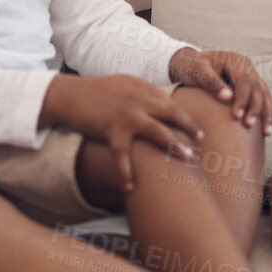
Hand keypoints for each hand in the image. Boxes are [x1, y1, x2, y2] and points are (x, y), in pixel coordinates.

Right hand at [39, 74, 202, 191]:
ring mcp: (126, 116)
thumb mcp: (125, 84)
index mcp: (143, 89)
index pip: (171, 102)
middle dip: (188, 127)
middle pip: (171, 113)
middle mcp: (138, 100)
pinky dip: (126, 172)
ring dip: (172, 145)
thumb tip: (164, 105)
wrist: (71, 95)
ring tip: (185, 157)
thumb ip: (145, 94)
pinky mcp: (111, 131)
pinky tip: (130, 187)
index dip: (186, 115)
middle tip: (201, 140)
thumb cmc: (98, 91)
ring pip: (156, 131)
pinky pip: (122, 156)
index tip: (199, 128)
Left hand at [167, 47, 271, 133]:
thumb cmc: (192, 67)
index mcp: (235, 60)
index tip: (236, 116)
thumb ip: (212, 82)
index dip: (242, 98)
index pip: (244, 80)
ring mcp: (250, 75)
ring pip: (264, 94)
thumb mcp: (198, 71)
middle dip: (255, 108)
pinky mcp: (250, 86)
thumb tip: (228, 97)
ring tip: (266, 132)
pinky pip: (263, 98)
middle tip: (248, 125)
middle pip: (257, 88)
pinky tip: (266, 128)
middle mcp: (246, 66)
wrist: (189, 64)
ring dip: (266, 113)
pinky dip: (266, 113)